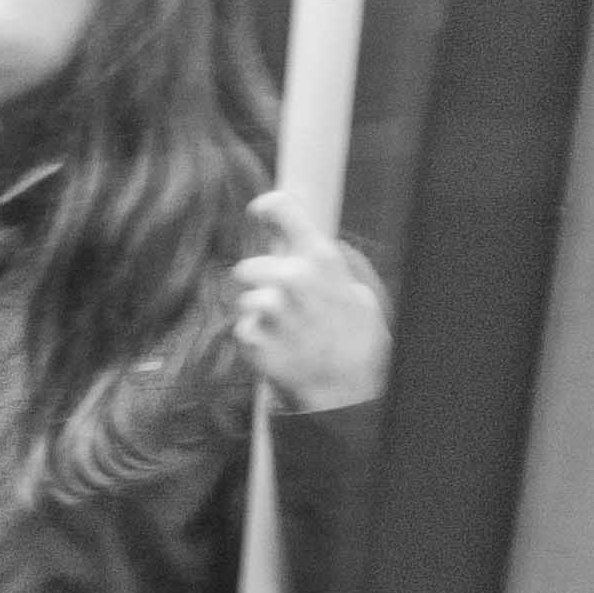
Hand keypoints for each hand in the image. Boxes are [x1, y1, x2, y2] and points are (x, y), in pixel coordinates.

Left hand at [232, 188, 389, 414]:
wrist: (348, 383)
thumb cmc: (351, 333)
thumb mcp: (349, 287)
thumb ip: (318, 258)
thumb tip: (290, 228)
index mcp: (320, 256)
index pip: (282, 209)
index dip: (267, 208)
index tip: (259, 211)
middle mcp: (293, 276)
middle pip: (246, 267)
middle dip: (259, 286)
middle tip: (283, 304)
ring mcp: (272, 308)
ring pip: (244, 300)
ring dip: (258, 314)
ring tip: (286, 329)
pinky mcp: (252, 337)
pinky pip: (242, 329)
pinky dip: (256, 338)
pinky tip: (280, 346)